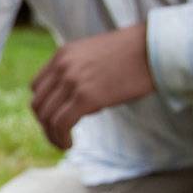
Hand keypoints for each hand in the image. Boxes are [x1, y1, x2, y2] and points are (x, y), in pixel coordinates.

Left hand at [31, 23, 153, 149]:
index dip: (45, 107)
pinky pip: (60, 123)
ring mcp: (72, 81)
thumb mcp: (96, 55)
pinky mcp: (86, 97)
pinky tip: (69, 144)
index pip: (37, 87)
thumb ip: (80, 72)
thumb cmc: (133, 54)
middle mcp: (62, 66)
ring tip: (64, 143)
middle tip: (58, 136)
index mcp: (63, 54)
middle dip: (45, 124)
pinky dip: (60, 138)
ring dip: (52, 135)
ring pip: (46, 117)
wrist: (155, 49)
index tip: (56, 119)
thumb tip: (76, 101)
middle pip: (38, 104)